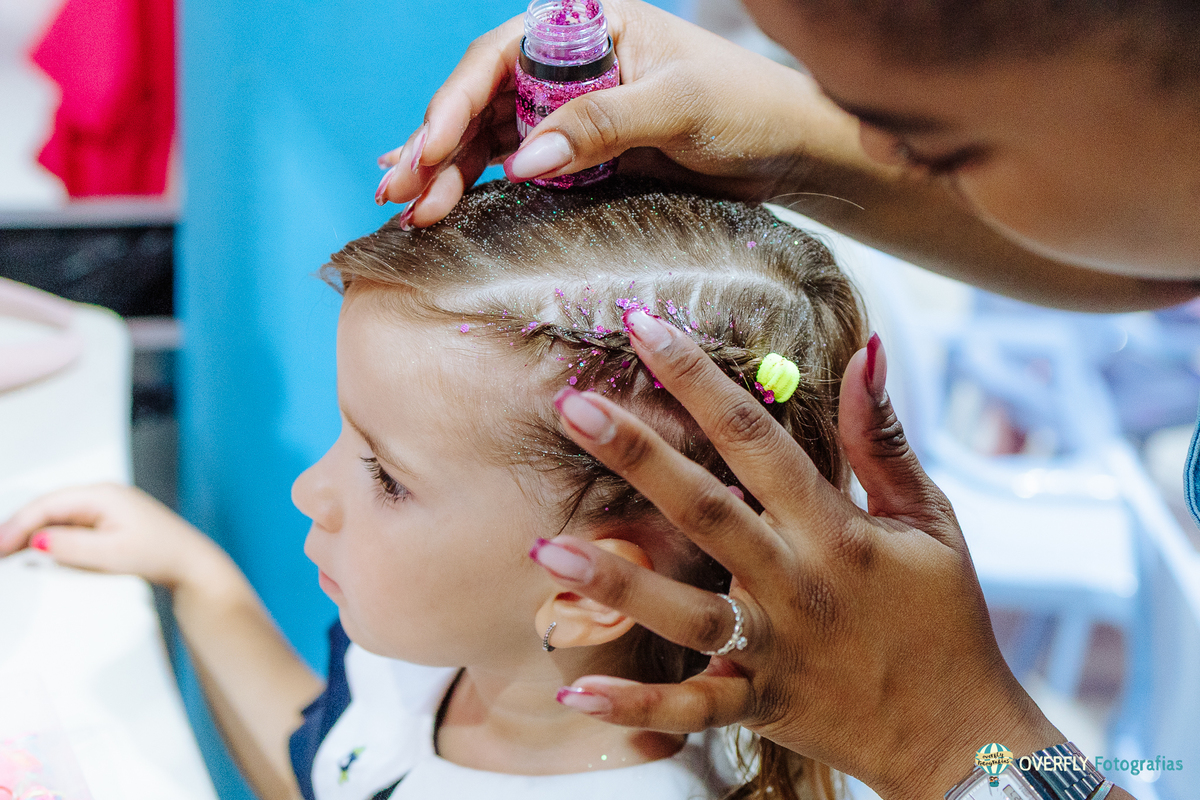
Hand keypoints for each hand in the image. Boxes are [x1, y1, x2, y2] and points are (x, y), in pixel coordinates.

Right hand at [0, 483, 225, 589]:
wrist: (190, 565)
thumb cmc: (161, 554)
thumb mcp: (111, 554)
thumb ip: (72, 547)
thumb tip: (37, 540)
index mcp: (103, 495)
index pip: (47, 504)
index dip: (17, 524)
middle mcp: (102, 496)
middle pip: (48, 508)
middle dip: (19, 528)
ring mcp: (105, 509)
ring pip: (57, 518)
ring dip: (34, 534)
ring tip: (9, 554)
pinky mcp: (107, 523)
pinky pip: (70, 527)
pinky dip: (52, 539)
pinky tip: (39, 554)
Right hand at [377, 0, 852, 225]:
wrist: (788, 150)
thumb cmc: (746, 107)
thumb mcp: (676, 106)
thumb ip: (600, 125)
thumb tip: (523, 159)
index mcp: (587, 28)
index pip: (499, 56)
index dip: (455, 102)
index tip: (426, 149)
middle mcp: (569, 64)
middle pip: (482, 100)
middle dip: (436, 146)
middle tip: (397, 192)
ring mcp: (571, 111)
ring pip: (492, 138)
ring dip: (449, 172)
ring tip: (410, 209)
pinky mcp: (582, 154)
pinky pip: (518, 166)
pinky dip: (480, 183)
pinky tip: (442, 199)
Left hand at [535, 312, 1063, 799]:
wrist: (960, 735)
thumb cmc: (944, 615)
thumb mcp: (928, 518)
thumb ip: (883, 438)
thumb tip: (866, 348)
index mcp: (836, 530)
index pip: (755, 438)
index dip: (699, 379)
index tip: (645, 329)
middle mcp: (798, 585)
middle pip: (706, 512)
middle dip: (639, 457)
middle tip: (573, 407)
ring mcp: (775, 650)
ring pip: (686, 614)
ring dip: (618, 583)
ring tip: (546, 552)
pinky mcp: (760, 705)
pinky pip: (691, 709)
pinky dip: (635, 707)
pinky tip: (574, 692)